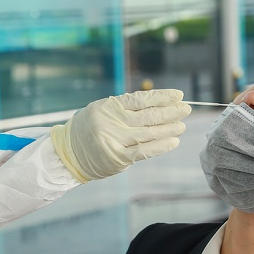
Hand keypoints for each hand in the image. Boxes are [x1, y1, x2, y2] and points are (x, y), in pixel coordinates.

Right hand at [50, 89, 190, 182]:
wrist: (68, 153)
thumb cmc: (88, 129)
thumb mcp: (101, 110)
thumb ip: (125, 108)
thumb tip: (157, 104)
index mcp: (108, 106)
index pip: (140, 99)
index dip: (161, 96)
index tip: (178, 95)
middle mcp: (112, 122)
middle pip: (148, 115)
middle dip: (170, 111)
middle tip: (186, 108)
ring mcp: (115, 140)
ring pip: (149, 133)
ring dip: (169, 128)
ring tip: (182, 124)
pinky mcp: (118, 158)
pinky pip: (144, 151)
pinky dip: (161, 146)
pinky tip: (173, 141)